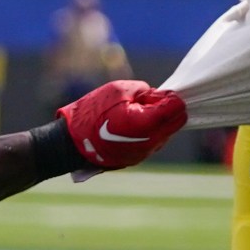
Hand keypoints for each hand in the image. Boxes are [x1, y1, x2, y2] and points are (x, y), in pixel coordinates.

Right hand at [60, 80, 187, 169]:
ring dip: (158, 121)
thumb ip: (144, 91)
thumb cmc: (92, 114)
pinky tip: (132, 124)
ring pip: (166, 132)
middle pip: (177, 122)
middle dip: (169, 109)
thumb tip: (158, 97)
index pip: (177, 108)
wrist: (71, 144)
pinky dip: (150, 131)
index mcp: (147, 123)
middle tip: (150, 100)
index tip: (158, 93)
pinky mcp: (137, 158)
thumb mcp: (118, 90)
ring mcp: (144, 153)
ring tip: (135, 112)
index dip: (171, 96)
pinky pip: (153, 141)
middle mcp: (150, 142)